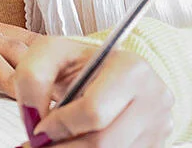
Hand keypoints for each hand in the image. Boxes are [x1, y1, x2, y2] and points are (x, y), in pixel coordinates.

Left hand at [14, 37, 174, 146]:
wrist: (107, 73)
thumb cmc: (82, 64)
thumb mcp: (52, 53)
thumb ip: (33, 76)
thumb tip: (33, 116)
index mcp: (132, 69)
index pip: (94, 111)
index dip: (60, 126)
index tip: (40, 128)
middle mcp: (153, 99)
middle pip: (102, 144)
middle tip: (42, 144)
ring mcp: (158, 127)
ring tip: (57, 143)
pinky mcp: (155, 145)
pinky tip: (75, 145)